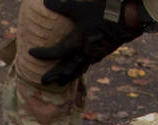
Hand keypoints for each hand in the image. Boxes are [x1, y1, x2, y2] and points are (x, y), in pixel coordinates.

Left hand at [29, 0, 145, 86]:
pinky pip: (87, 66)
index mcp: (77, 42)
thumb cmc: (104, 13)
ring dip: (66, 78)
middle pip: (65, 69)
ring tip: (59, 84)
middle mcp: (84, 53)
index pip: (55, 52)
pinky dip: (80, 70)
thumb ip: (63, 6)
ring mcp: (94, 56)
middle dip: (53, 76)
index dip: (42, 53)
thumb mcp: (81, 8)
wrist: (127, 21)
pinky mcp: (101, 54)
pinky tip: (78, 71)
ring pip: (77, 71)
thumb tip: (45, 1)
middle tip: (41, 81)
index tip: (30, 52)